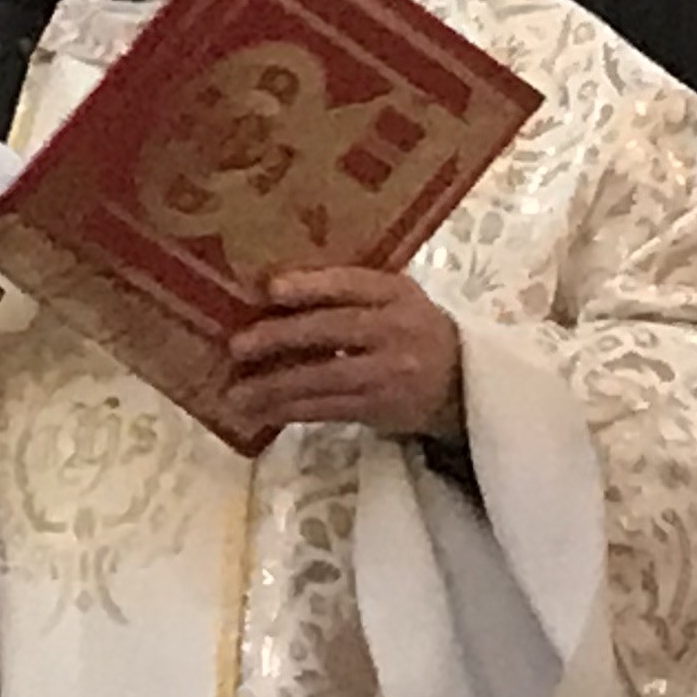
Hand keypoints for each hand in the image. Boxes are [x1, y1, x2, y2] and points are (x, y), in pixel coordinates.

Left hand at [225, 265, 465, 441]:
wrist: (461, 382)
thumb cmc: (409, 331)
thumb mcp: (395, 301)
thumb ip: (350, 293)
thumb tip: (269, 290)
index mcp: (397, 294)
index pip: (353, 284)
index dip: (312, 285)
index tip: (271, 288)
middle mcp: (396, 329)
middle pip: (334, 329)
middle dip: (281, 337)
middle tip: (237, 346)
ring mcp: (389, 371)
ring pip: (324, 377)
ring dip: (274, 386)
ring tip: (235, 393)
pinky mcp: (380, 407)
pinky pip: (326, 409)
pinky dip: (288, 411)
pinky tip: (259, 412)